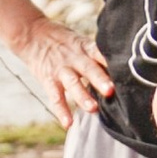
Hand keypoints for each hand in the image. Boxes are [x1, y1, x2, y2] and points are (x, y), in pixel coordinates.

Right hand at [12, 11, 113, 126]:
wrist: (31, 34)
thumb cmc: (62, 40)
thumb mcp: (80, 40)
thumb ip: (97, 54)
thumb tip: (122, 69)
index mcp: (85, 47)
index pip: (100, 53)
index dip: (111, 62)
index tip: (125, 73)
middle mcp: (74, 58)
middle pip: (88, 68)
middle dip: (99, 80)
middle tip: (110, 91)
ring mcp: (61, 69)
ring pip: (72, 83)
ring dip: (82, 96)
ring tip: (92, 109)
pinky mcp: (48, 80)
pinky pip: (55, 97)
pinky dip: (61, 111)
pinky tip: (68, 123)